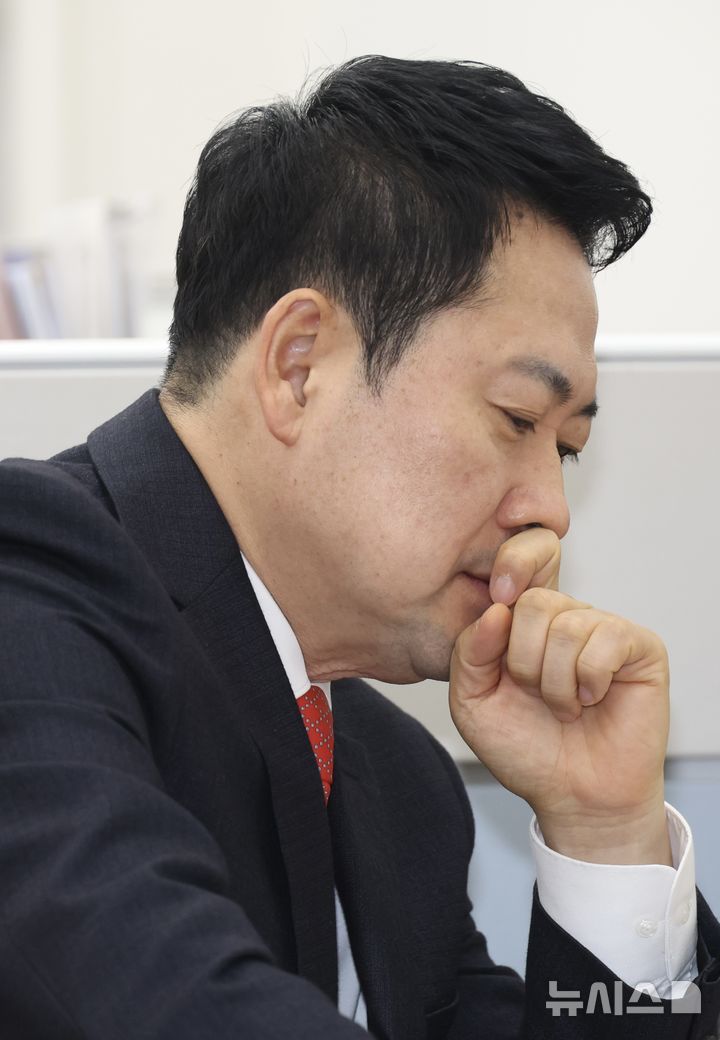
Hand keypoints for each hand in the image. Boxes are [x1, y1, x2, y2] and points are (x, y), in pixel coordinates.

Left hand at [449, 528, 671, 864]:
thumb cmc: (525, 748)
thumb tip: (495, 611)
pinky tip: (592, 700)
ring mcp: (603, 628)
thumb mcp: (473, 703)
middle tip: (533, 693)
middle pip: (533, 602)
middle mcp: (564, 616)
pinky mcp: (639, 647)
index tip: (498, 594)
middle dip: (522, 661)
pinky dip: (589, 681)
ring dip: (555, 683)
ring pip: (566, 627)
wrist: (571, 796)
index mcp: (522, 620)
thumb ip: (469, 654)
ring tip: (564, 707)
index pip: (520, 562)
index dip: (511, 562)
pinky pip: (605, 641)